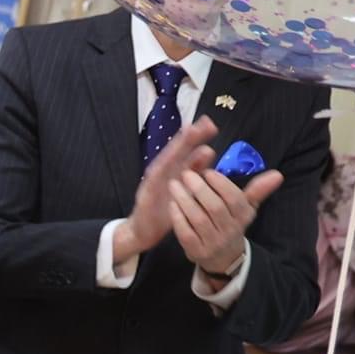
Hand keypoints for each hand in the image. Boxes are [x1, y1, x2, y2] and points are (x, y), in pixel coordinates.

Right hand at [114, 116, 218, 262]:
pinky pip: (154, 179)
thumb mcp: (184, 188)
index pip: (187, 150)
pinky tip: (169, 159)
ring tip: (189, 134)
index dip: (197, 137)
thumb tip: (209, 150)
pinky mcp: (146, 193)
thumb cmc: (166, 209)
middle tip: (203, 123)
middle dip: (189, 136)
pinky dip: (161, 168)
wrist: (144, 231)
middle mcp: (163, 171)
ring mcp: (153, 181)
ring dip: (176, 147)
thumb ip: (195, 170)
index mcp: (174, 170)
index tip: (210, 124)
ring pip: (166, 161)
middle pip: (176, 151)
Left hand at [169, 163, 283, 276]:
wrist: (223, 259)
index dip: (220, 184)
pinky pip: (185, 233)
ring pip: (198, 219)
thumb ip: (258, 190)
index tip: (207, 172)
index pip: (234, 199)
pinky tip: (172, 204)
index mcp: (243, 217)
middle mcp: (230, 231)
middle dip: (199, 189)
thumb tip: (278, 174)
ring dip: (184, 200)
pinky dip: (178, 217)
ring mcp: (212, 243)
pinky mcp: (196, 251)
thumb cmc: (232, 224)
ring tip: (174, 185)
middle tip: (187, 174)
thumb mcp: (246, 208)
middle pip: (215, 208)